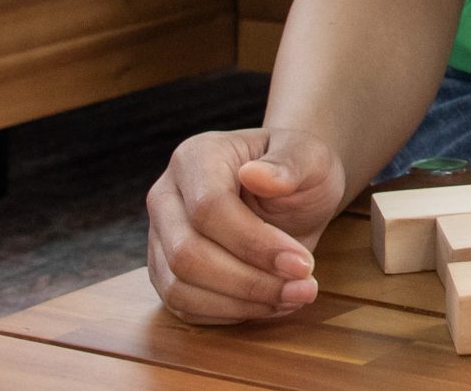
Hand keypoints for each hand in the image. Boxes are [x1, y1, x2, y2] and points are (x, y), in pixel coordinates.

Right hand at [146, 126, 346, 324]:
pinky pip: (184, 307)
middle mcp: (166, 196)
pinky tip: (271, 303)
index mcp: (196, 157)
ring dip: (241, 303)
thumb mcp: (309, 157)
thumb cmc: (298, 170)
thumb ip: (288, 164)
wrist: (291, 190)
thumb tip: (256, 175)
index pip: (209, 208)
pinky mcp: (166, 272)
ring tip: (293, 297)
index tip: (302, 263)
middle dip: (249, 281)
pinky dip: (230, 313)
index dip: (254, 244)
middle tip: (304, 288)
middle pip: (187, 254)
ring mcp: (160, 237)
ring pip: (180, 288)